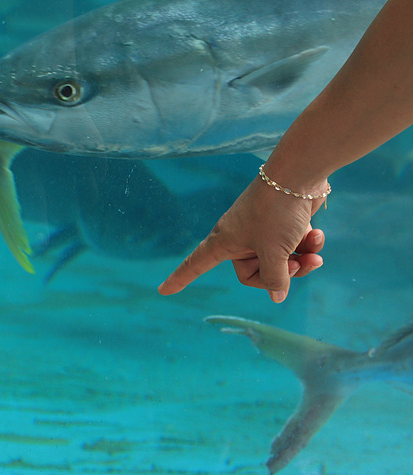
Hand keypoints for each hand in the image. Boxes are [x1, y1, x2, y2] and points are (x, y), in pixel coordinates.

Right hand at [158, 178, 326, 302]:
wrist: (300, 174)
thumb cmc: (277, 212)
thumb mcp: (275, 252)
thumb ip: (276, 278)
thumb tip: (278, 296)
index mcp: (224, 243)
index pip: (195, 265)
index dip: (179, 278)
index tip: (163, 291)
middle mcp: (240, 238)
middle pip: (255, 272)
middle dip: (281, 272)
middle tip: (297, 266)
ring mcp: (262, 230)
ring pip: (279, 260)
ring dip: (300, 260)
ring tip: (314, 256)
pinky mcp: (283, 222)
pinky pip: (292, 244)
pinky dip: (307, 244)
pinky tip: (317, 235)